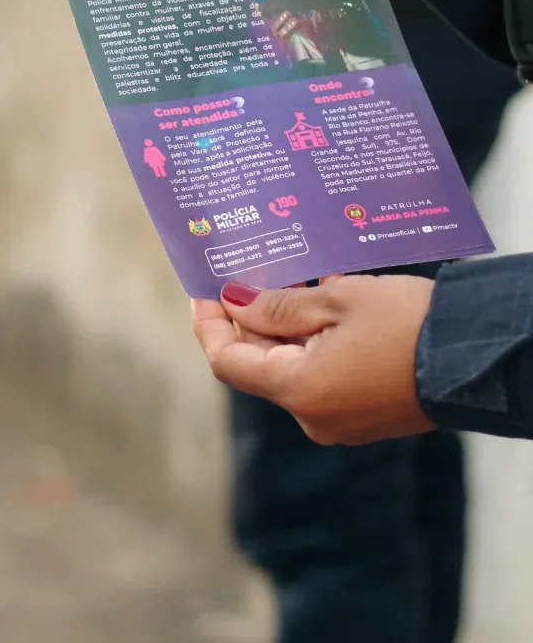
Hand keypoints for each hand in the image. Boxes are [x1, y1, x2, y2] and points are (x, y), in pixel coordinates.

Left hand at [192, 274, 435, 444]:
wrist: (482, 359)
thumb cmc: (409, 324)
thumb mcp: (335, 301)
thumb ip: (277, 305)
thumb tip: (232, 302)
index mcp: (299, 390)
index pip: (228, 360)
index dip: (209, 322)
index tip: (204, 286)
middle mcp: (312, 415)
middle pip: (258, 361)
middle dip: (250, 314)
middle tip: (251, 267)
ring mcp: (339, 419)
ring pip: (290, 363)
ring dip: (284, 321)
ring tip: (290, 272)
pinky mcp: (363, 412)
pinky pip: (320, 372)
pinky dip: (311, 337)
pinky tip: (320, 297)